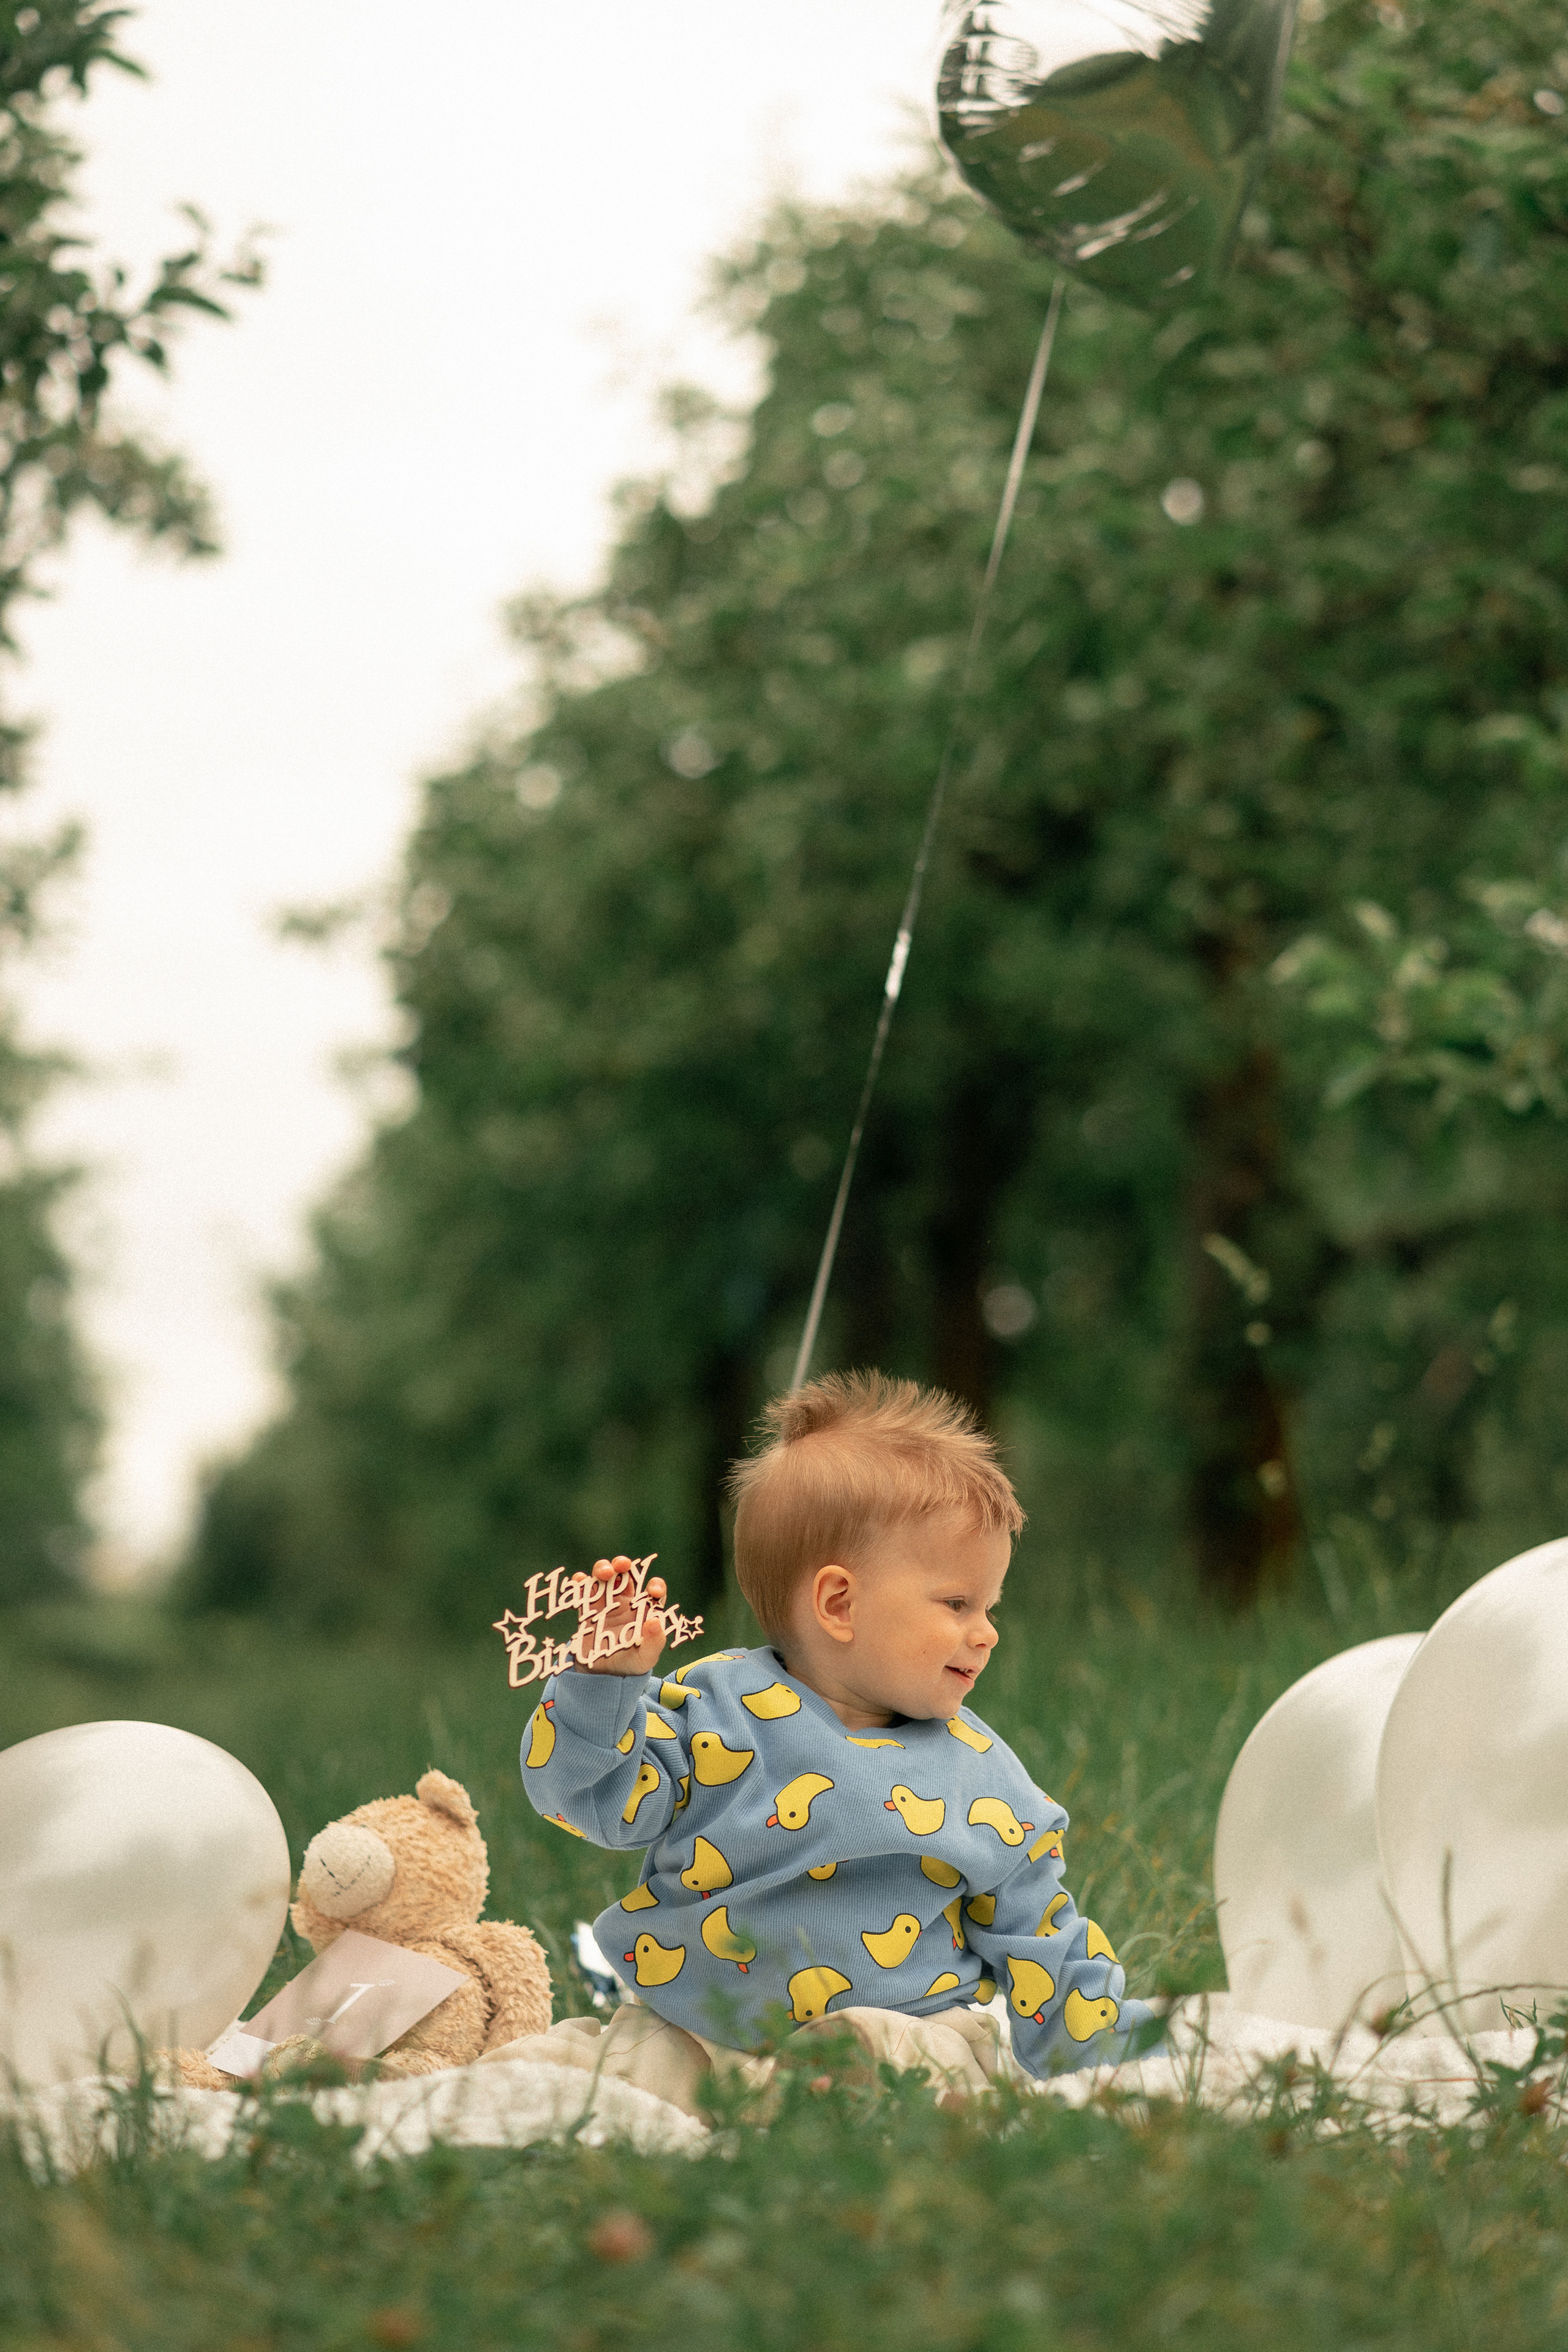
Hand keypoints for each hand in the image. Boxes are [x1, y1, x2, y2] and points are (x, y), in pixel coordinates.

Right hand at [575, 1554, 667, 1676]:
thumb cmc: (630, 1664)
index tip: (653, 1591)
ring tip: (603, 1572)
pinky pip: (583, 1591)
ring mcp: (606, 1603)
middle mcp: (626, 1601)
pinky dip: (580, 1582)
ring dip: (603, 1568)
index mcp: (644, 1609)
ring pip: (604, 1577)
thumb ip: (654, 1641)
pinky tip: (580, 1580)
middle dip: (624, 1565)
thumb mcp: (645, 1657)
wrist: (603, 1676)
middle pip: (626, 1575)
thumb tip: (655, 1621)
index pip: (653, 1590)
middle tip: (622, 1565)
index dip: (655, 1586)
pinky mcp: (588, 1609)